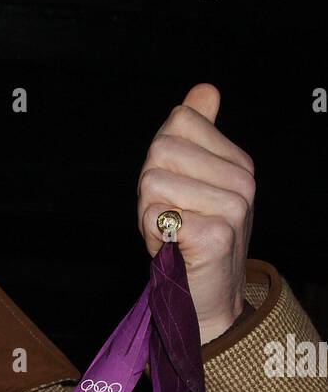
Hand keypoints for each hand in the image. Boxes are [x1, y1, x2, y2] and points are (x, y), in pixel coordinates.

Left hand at [137, 83, 254, 345]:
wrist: (207, 302)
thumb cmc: (192, 243)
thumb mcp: (193, 182)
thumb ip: (197, 135)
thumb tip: (205, 89)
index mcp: (238, 162)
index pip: (178, 122)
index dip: (161, 157)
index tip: (174, 191)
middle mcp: (242, 181)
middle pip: (160, 150)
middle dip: (149, 187)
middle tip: (168, 218)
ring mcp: (233, 207)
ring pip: (153, 181)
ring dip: (148, 213)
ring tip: (170, 234)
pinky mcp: (216, 235)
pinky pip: (156, 215)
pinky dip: (150, 234)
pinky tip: (171, 248)